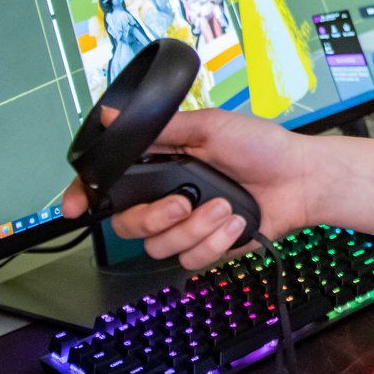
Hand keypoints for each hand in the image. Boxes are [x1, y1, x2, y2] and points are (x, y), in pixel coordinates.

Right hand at [62, 108, 314, 270]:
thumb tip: (113, 114)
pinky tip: (234, 223)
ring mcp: (188, 225)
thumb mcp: (209, 127)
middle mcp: (168, 197)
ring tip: (224, 207)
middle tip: (183, 202)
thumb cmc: (260, 146)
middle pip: (128, 224)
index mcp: (162, 165)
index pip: (112, 184)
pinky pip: (191, 259)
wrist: (300, 179)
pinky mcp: (208, 246)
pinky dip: (215, 241)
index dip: (85, 196)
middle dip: (154, 217)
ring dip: (194, 227)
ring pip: (158, 246)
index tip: (73, 207)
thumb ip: (160, 128)